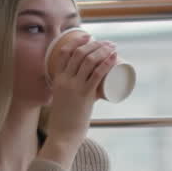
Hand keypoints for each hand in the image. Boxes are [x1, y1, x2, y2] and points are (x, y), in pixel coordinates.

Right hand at [45, 37, 117, 155]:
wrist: (63, 135)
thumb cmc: (64, 119)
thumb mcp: (61, 99)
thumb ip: (69, 91)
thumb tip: (84, 85)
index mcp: (57, 79)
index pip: (64, 52)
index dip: (76, 41)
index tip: (88, 35)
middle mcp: (65, 80)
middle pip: (80, 53)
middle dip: (95, 43)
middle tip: (107, 43)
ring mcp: (75, 87)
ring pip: (90, 61)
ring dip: (103, 50)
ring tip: (113, 47)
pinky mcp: (86, 96)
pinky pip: (97, 75)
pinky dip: (107, 63)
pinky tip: (114, 57)